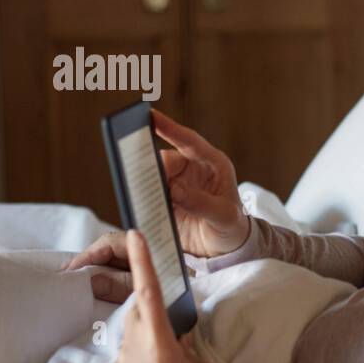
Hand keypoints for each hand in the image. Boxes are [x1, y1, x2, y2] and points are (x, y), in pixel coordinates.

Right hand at [62, 109, 248, 300]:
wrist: (225, 247)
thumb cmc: (232, 226)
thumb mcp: (224, 216)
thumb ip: (202, 203)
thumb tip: (174, 190)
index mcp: (212, 164)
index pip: (189, 141)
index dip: (170, 128)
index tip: (150, 115)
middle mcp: (192, 169)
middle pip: (163, 161)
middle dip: (148, 164)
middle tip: (132, 166)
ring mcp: (176, 184)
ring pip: (152, 177)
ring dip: (142, 182)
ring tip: (132, 188)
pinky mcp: (164, 200)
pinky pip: (148, 195)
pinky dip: (140, 199)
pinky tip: (133, 203)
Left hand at [106, 230, 217, 362]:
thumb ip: (188, 346)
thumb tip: (178, 332)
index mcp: (159, 346)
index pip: (148, 294)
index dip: (142, 262)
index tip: (135, 235)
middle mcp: (133, 354)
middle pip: (138, 316)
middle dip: (152, 313)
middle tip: (173, 332)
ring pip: (132, 342)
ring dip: (150, 345)